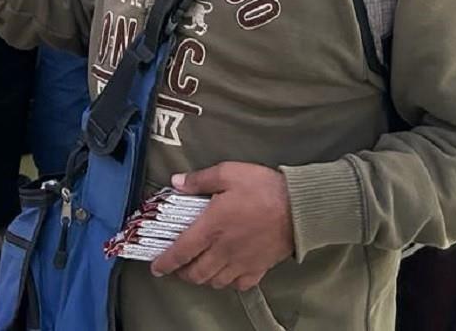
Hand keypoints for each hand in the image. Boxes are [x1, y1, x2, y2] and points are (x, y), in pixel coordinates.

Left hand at [150, 162, 293, 290]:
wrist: (299, 207)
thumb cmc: (263, 188)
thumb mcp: (228, 173)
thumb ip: (200, 179)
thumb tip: (176, 183)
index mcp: (211, 227)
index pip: (181, 251)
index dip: (165, 262)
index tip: (156, 267)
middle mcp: (223, 249)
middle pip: (196, 273)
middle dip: (182, 273)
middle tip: (178, 267)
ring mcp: (241, 261)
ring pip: (215, 281)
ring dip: (203, 278)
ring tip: (199, 269)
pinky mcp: (259, 268)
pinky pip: (238, 284)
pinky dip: (228, 282)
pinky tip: (227, 273)